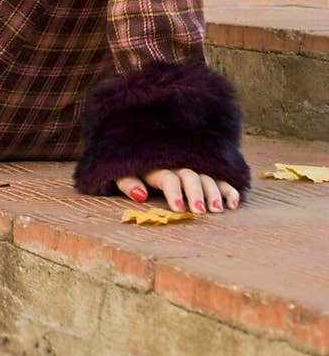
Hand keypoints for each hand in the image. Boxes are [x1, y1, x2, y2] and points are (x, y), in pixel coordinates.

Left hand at [116, 168, 239, 213]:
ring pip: (207, 176)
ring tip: (218, 210)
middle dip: (196, 193)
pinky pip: (219, 177)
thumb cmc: (130, 166)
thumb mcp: (122, 172)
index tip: (179, 210)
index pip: (168, 177)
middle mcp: (177, 162)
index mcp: (156, 164)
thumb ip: (128, 183)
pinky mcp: (204, 168)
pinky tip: (234, 203)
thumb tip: (140, 196)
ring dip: (215, 192)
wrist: (140, 144)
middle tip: (201, 211)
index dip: (174, 192)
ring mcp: (192, 164)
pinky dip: (228, 188)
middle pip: (190, 175)